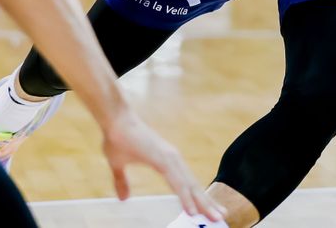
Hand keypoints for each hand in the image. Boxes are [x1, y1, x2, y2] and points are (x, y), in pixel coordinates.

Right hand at [100, 107, 224, 221]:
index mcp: (165, 161)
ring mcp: (169, 158)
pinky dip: (186, 196)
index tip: (208, 211)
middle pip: (193, 185)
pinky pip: (177, 182)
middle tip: (221, 217)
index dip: (197, 197)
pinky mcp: (162, 158)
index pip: (186, 183)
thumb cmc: (117, 138)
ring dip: (202, 202)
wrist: (114, 120)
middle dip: (207, 202)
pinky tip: (192, 210)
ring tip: (215, 217)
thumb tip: (123, 198)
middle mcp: (172, 159)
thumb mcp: (118, 165)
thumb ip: (122, 181)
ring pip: (190, 185)